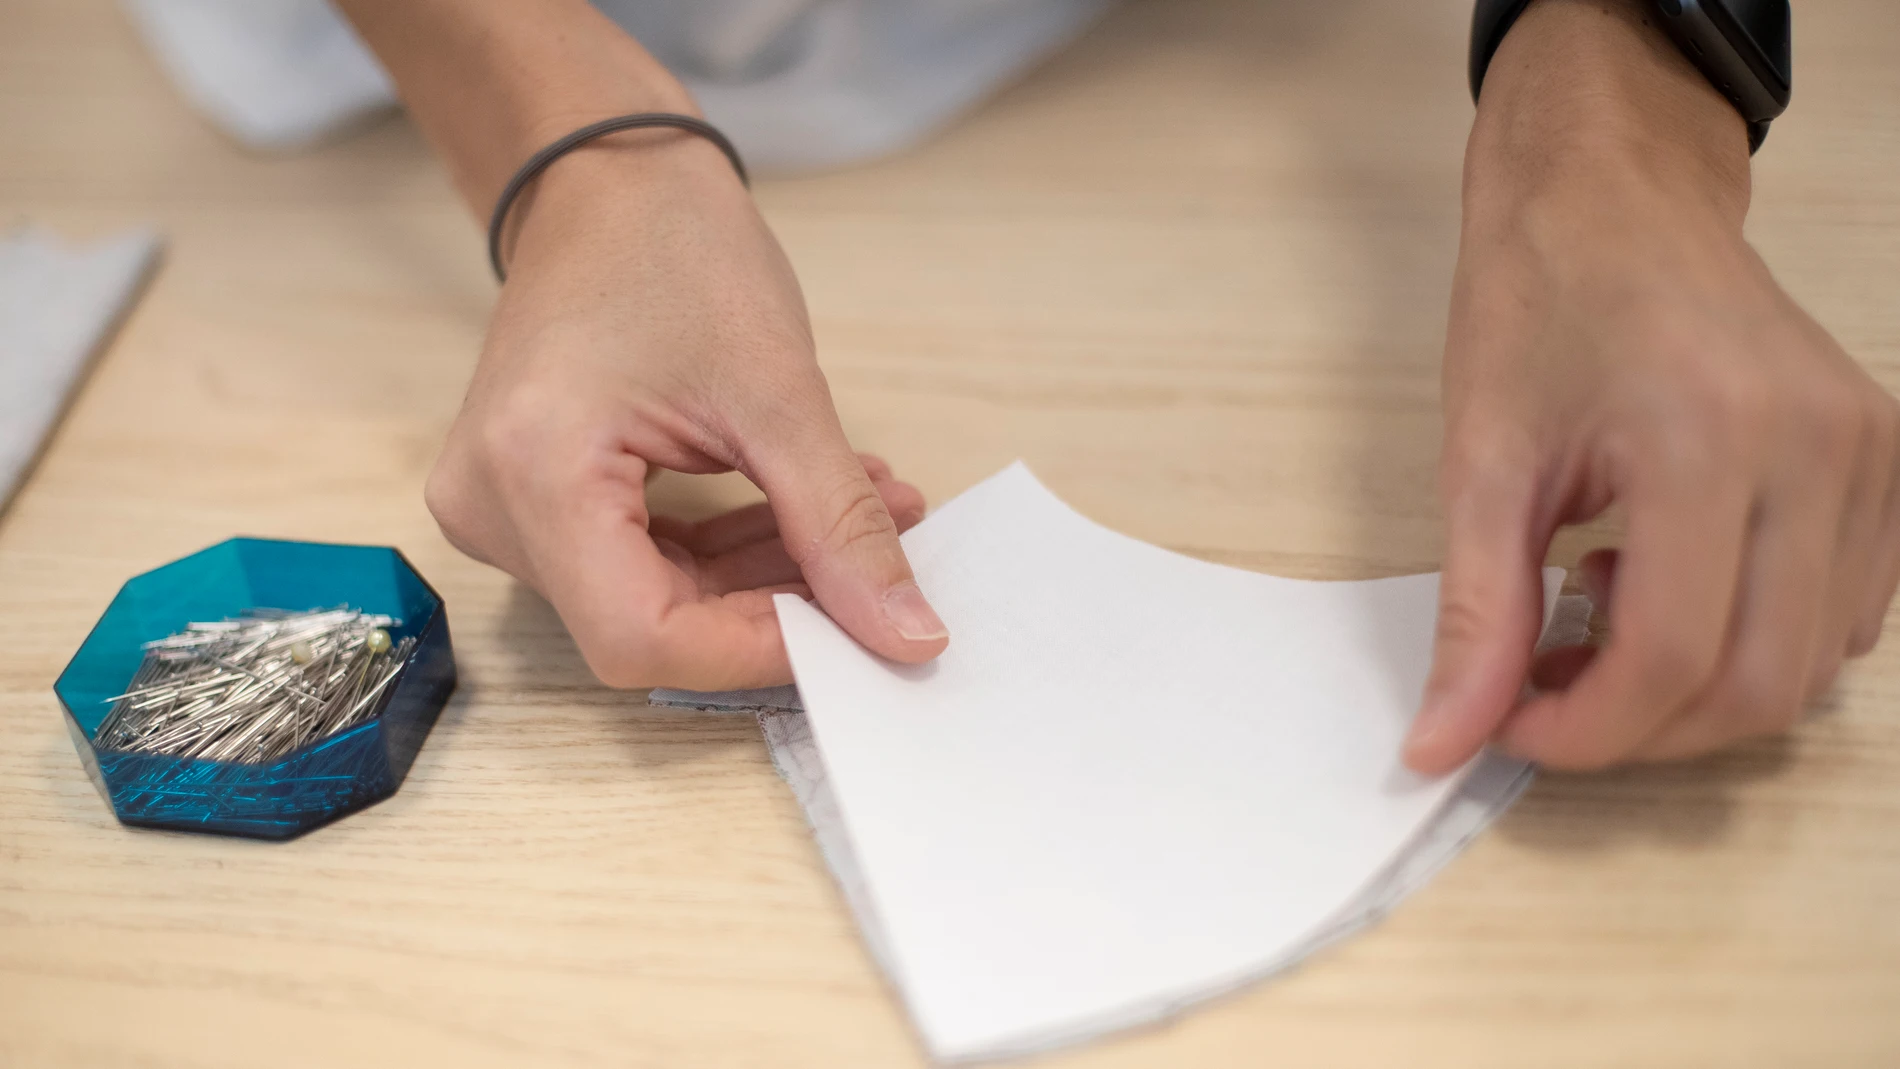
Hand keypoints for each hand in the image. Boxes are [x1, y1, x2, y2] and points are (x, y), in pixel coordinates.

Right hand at [424, 138, 948, 689]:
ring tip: (866, 513)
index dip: (757, 651)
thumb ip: (842, 524)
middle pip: (649, 627)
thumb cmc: (674, 248)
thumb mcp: (779, 391)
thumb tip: (906, 636)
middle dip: (778, 606)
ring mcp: (504, 509)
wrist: (607, 180)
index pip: (642, 637)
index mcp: (532, 472)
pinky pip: (640, 564)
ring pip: (654, 603)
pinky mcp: (534, 501)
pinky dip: (731, 552)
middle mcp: (493, 508)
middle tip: (883, 560)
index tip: (857, 626)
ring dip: (767, 577)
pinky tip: (807, 511)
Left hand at [1405, 0, 1899, 771]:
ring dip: (1695, 687)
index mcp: (1712, 437)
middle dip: (1641, 726)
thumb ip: (1476, 616)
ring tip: (1604, 605)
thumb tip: (1444, 743)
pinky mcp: (1886, 461)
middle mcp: (1819, 449)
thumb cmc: (1540, 303)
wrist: (1614, 198)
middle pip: (1756, 684)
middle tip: (1548, 688)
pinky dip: (1755, 642)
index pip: (1673, 658)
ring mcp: (1870, 455)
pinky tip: (1672, 579)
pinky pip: (1844, 615)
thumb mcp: (1482, 461)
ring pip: (1809, 665)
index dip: (1587, 730)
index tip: (1512, 727)